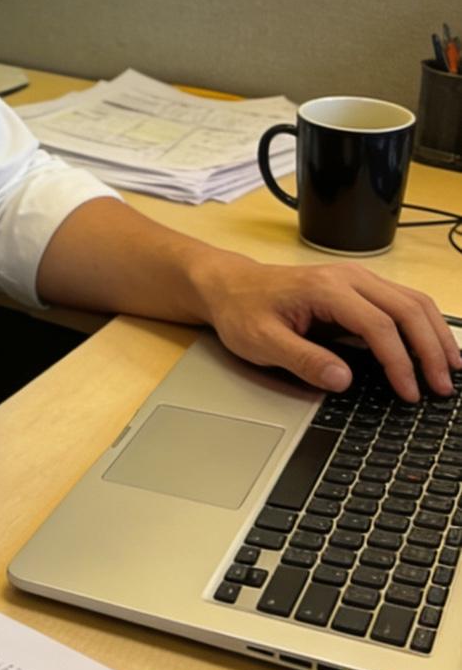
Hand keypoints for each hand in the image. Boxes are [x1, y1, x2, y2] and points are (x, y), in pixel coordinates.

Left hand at [198, 255, 461, 401]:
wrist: (230, 286)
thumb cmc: (243, 311)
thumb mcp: (261, 341)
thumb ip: (303, 360)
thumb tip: (343, 380)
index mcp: (324, 289)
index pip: (377, 325)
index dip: (399, 362)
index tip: (410, 393)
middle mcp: (347, 277)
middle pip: (407, 308)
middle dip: (430, 349)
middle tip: (442, 387)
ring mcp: (356, 278)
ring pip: (412, 300)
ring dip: (435, 335)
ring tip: (451, 370)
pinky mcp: (359, 286)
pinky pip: (403, 301)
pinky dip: (424, 324)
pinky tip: (434, 347)